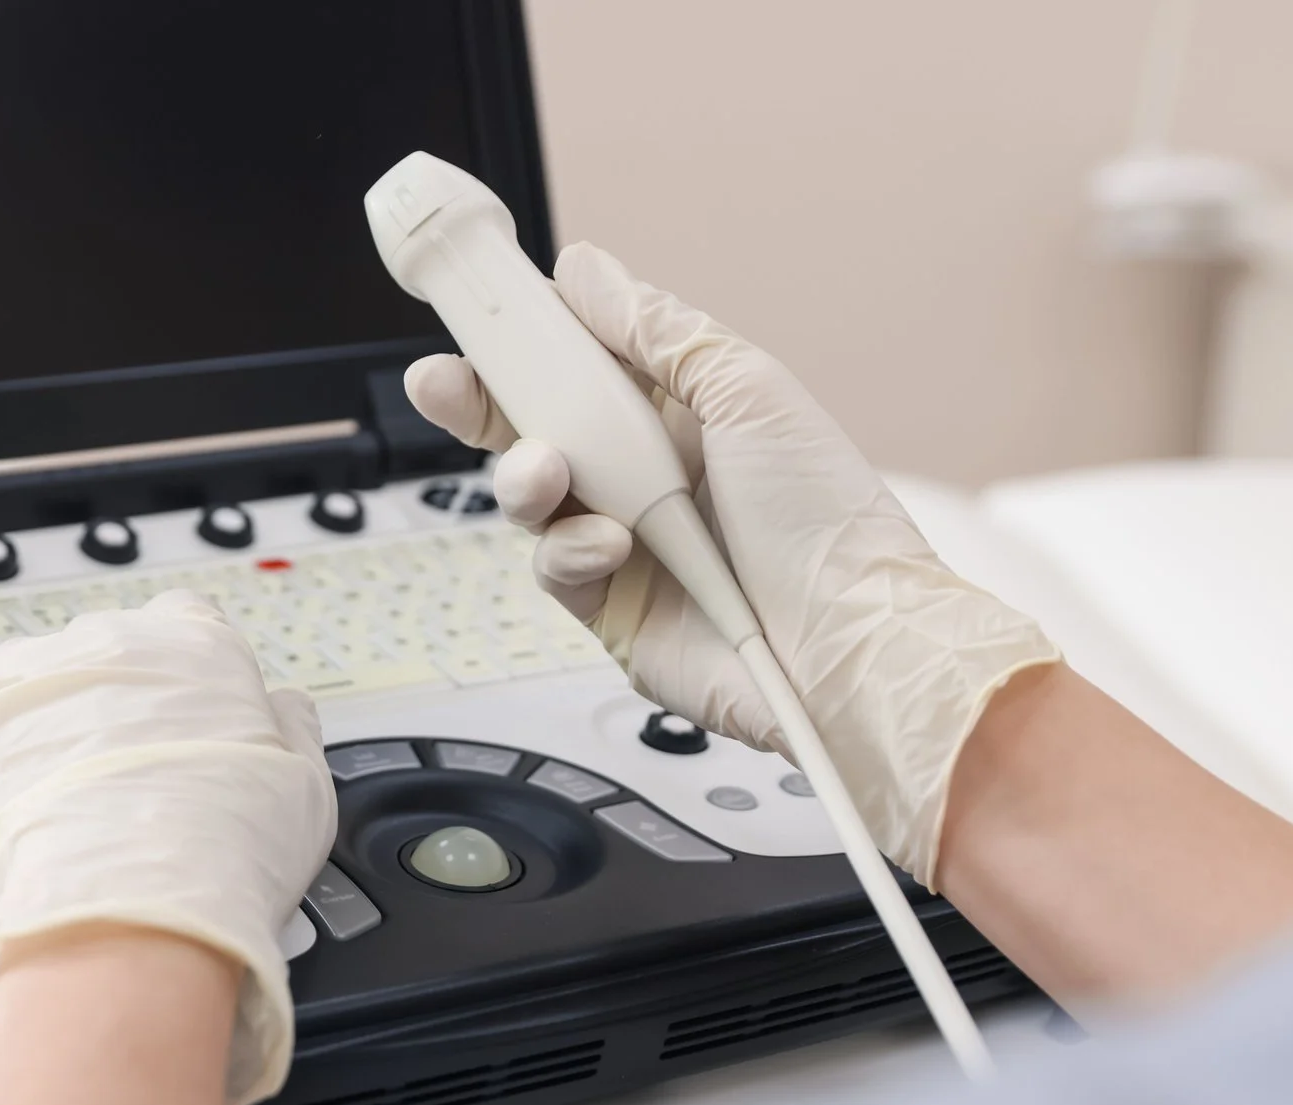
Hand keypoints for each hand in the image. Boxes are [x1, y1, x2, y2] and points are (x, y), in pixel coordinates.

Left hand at [0, 589, 334, 1104]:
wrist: (143, 895)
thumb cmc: (229, 845)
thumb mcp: (305, 785)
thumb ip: (292, 730)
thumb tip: (288, 708)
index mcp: (198, 647)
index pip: (188, 624)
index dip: (186, 672)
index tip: (188, 711)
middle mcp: (112, 644)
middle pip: (105, 646)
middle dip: (112, 695)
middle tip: (127, 767)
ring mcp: (34, 679)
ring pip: (28, 666)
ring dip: (38, 702)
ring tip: (52, 768)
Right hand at [405, 242, 1056, 885]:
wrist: (847, 646)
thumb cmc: (827, 522)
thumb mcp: (748, 392)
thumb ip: (658, 330)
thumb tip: (587, 271)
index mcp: (682, 412)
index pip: (584, 363)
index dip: (529, 341)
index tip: (484, 319)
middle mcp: (648, 474)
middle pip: (538, 425)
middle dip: (484, 402)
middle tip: (446, 384)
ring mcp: (625, 544)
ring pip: (533, 497)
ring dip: (525, 477)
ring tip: (550, 474)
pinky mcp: (610, 609)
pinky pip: (553, 568)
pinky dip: (569, 551)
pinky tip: (611, 547)